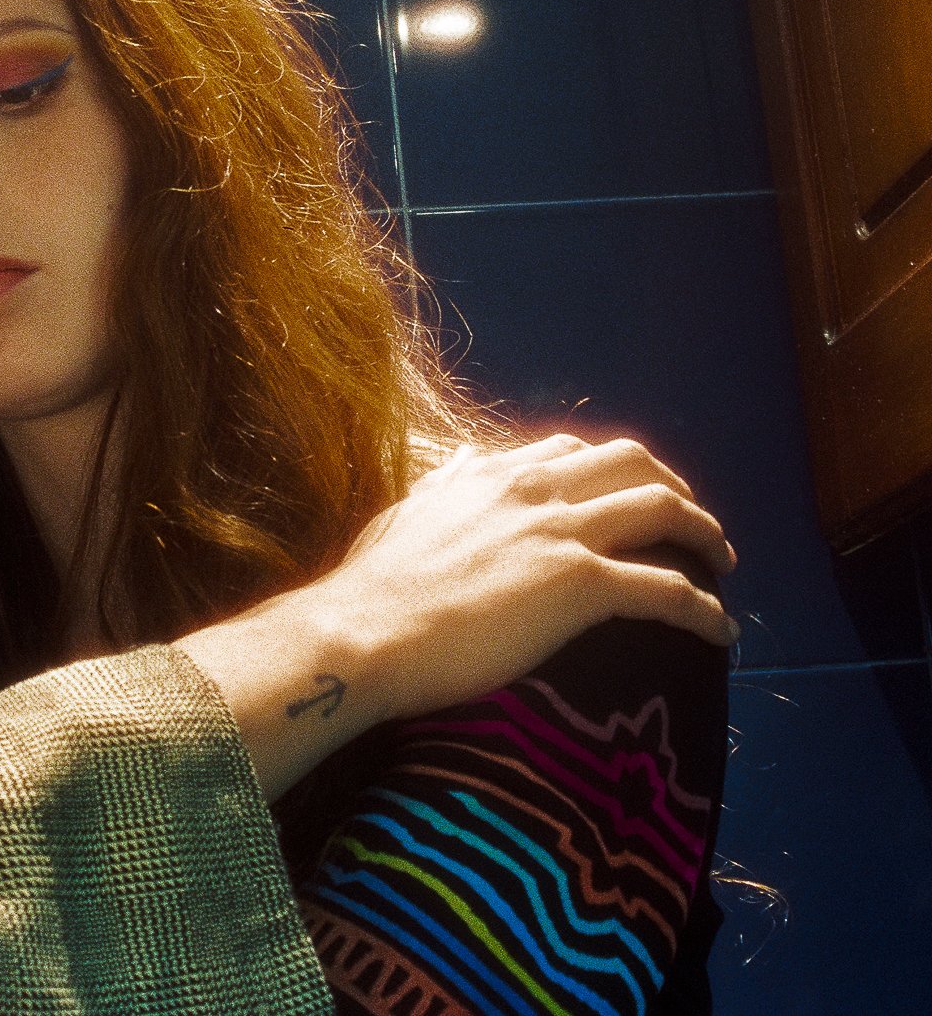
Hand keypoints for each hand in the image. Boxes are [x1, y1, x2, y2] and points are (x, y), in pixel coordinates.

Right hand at [177, 433, 735, 798]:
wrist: (364, 633)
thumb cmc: (371, 590)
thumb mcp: (404, 516)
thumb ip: (446, 487)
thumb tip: (467, 462)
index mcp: (492, 476)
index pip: (573, 451)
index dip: (614, 470)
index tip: (628, 495)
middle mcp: (534, 491)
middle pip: (635, 464)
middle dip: (676, 489)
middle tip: (691, 526)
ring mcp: (561, 534)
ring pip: (664, 511)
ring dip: (706, 536)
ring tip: (721, 566)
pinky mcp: (581, 586)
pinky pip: (669, 590)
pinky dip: (705, 610)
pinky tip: (720, 631)